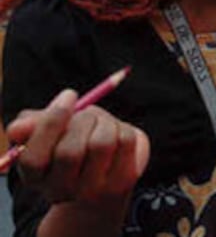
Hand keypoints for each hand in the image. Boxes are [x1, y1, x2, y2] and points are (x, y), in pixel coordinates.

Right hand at [6, 89, 149, 205]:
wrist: (107, 163)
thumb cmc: (71, 139)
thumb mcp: (49, 131)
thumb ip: (33, 125)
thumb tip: (18, 128)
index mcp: (35, 178)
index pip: (34, 159)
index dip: (51, 122)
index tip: (70, 95)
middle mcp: (61, 191)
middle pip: (70, 152)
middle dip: (82, 120)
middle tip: (87, 111)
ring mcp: (93, 190)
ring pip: (101, 143)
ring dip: (104, 121)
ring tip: (101, 122)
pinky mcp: (122, 181)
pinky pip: (126, 141)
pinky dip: (122, 127)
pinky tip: (116, 134)